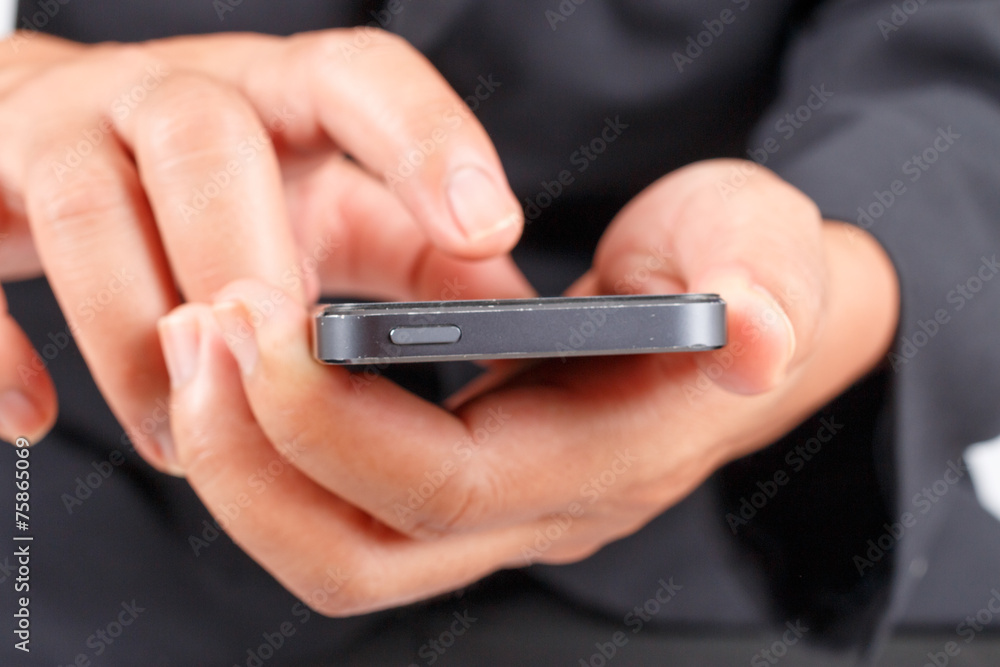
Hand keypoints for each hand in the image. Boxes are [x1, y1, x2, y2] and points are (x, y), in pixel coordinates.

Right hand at [0, 30, 529, 457]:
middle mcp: (165, 93)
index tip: (488, 225)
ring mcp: (54, 131)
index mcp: (276, 93)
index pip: (361, 75)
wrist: (33, 138)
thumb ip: (417, 251)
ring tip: (187, 438)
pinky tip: (34, 417)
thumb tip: (515, 315)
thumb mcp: (326, 202)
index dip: (428, 141)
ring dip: (135, 336)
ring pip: (84, 206)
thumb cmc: (212, 185)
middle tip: (276, 368)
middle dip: (241, 259)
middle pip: (202, 136)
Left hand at [158, 159, 898, 614]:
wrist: (739, 308)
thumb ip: (770, 288)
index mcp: (613, 455)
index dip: (336, 421)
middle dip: (254, 457)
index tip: (255, 322)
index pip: (446, 485)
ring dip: (242, 461)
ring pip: (333, 548)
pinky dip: (267, 452)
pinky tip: (238, 369)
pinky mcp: (459, 482)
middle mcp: (542, 508)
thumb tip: (754, 334)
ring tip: (195, 344)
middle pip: (361, 551)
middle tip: (194, 333)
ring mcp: (496, 508)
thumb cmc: (745, 270)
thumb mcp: (771, 250)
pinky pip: (337, 510)